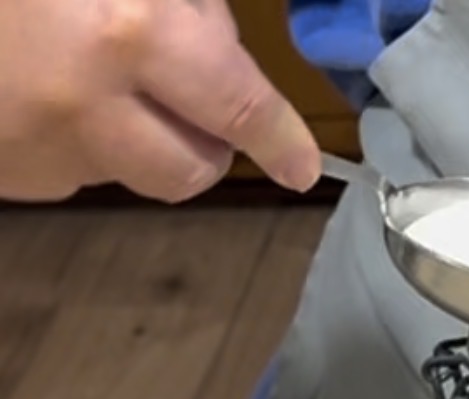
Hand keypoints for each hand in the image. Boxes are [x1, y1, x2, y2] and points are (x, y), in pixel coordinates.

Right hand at [0, 0, 320, 202]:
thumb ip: (177, 4)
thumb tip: (218, 40)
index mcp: (125, 36)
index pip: (238, 107)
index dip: (279, 135)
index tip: (301, 163)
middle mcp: (87, 112)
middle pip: (191, 172)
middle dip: (207, 141)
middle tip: (183, 86)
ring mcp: (38, 153)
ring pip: (129, 172)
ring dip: (137, 136)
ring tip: (94, 69)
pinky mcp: (6, 175)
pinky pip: (66, 167)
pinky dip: (73, 134)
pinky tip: (37, 80)